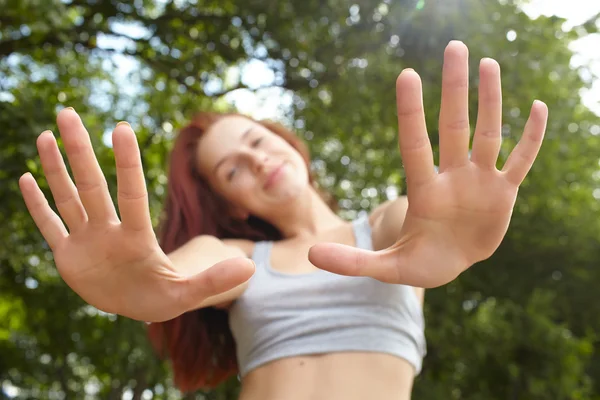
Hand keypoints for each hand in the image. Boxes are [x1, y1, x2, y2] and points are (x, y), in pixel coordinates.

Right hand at [19, 109, 253, 321]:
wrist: (138, 306)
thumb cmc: (163, 297)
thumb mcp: (188, 295)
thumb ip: (214, 281)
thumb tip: (251, 270)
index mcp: (136, 238)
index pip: (130, 193)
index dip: (127, 163)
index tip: (122, 128)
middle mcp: (109, 230)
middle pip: (92, 184)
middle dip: (80, 151)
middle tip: (68, 112)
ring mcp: (87, 240)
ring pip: (68, 197)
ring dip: (56, 168)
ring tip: (47, 134)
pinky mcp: (68, 256)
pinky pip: (50, 226)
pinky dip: (37, 206)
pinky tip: (24, 179)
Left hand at [309, 41, 547, 287]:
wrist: (448, 265)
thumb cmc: (417, 261)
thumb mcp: (386, 267)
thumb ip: (352, 261)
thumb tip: (310, 256)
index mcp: (424, 191)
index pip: (415, 145)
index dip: (411, 113)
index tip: (407, 75)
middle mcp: (451, 178)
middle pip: (454, 126)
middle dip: (455, 89)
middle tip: (454, 47)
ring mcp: (479, 182)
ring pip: (488, 134)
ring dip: (491, 101)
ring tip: (489, 63)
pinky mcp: (503, 193)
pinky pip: (520, 160)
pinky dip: (531, 138)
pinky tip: (537, 107)